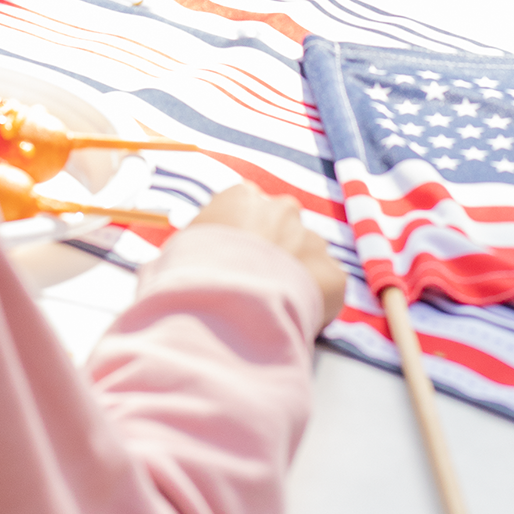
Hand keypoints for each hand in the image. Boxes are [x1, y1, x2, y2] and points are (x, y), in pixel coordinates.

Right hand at [188, 182, 344, 329]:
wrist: (229, 306)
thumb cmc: (194, 274)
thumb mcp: (179, 248)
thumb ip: (196, 243)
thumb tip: (186, 259)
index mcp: (242, 196)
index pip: (246, 208)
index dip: (241, 236)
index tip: (235, 259)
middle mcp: (283, 209)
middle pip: (283, 226)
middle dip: (275, 250)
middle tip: (257, 282)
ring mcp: (312, 239)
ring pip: (308, 255)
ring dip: (297, 274)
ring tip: (274, 304)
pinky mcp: (334, 274)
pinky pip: (327, 286)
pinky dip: (316, 301)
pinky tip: (294, 316)